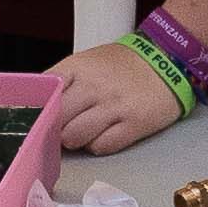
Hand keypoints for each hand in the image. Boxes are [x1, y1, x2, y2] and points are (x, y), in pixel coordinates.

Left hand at [44, 37, 186, 154]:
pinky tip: (104, 134)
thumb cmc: (123, 64)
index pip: (43, 92)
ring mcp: (114, 106)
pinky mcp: (133, 124)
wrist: (168, 59)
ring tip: (84, 132)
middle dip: (55, 129)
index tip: (40, 118)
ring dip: (75, 140)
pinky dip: (97, 145)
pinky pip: (101, 147)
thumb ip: (64, 82)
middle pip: (56, 120)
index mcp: (78, 67)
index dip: (39, 109)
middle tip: (62, 128)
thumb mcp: (87, 62)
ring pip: (74, 137)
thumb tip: (42, 110)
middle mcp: (93, 86)